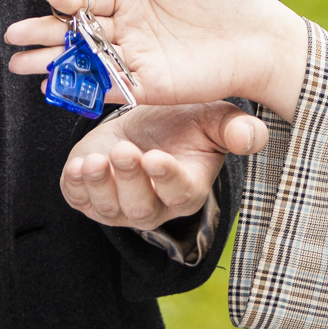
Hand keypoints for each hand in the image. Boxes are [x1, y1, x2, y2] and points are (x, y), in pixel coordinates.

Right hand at [3, 0, 309, 120]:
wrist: (260, 37)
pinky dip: (80, 87)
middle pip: (77, 31)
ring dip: (52, 62)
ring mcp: (135, 58)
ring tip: (19, 64)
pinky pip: (106, 87)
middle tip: (11, 36)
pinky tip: (53, 85)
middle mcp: (128, 27)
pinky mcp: (146, 86)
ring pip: (84, 60)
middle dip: (44, 33)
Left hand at [60, 102, 268, 230]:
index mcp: (186, 189)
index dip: (167, 179)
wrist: (144, 124)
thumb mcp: (213, 119)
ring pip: (108, 209)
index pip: (179, 193)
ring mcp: (119, 206)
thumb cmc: (183, 123)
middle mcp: (153, 205)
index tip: (155, 158)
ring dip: (98, 186)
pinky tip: (75, 166)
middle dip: (129, 180)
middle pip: (141, 207)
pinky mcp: (89, 196)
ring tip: (92, 161)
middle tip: (123, 151)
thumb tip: (252, 136)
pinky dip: (74, 187)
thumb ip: (236, 129)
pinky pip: (79, 200)